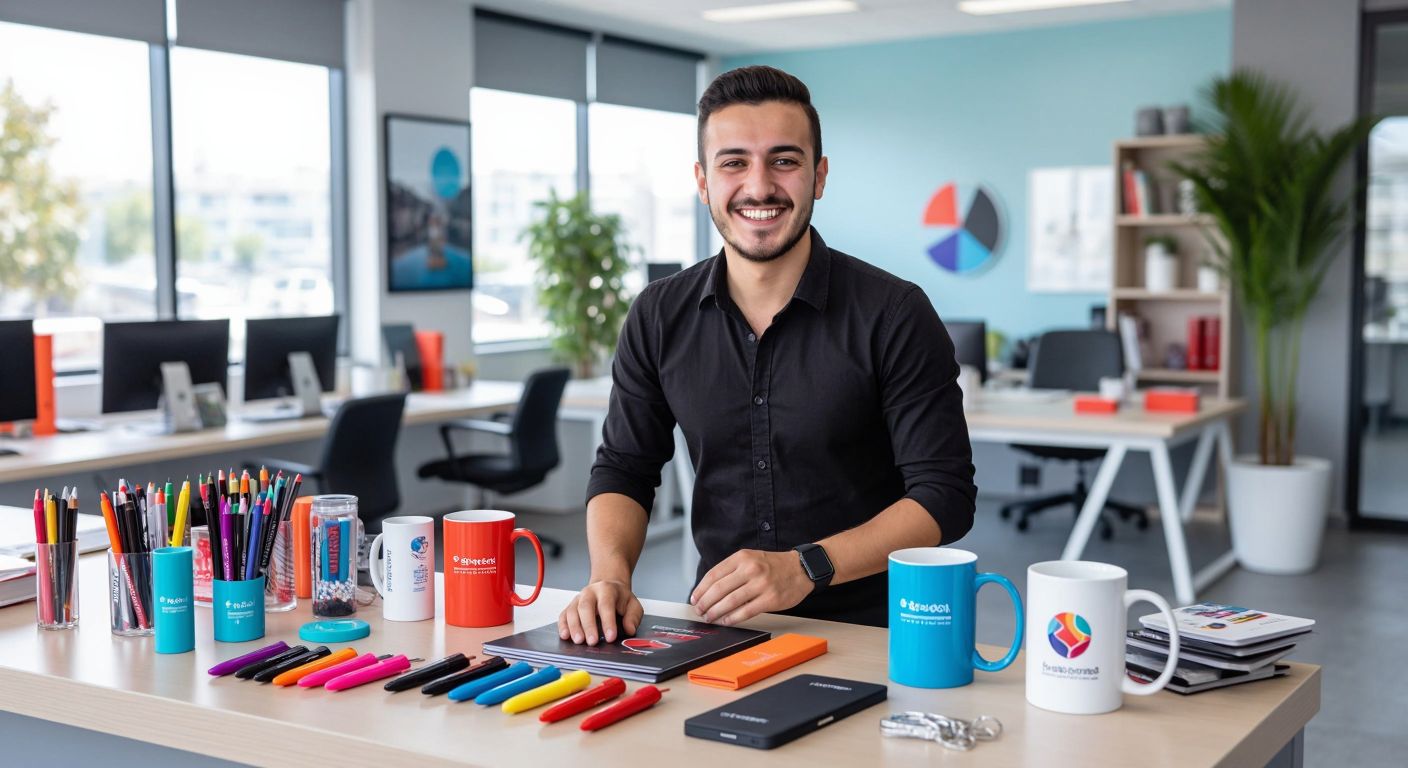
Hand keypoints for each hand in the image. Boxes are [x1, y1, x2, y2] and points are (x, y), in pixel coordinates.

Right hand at [558, 579, 642, 645]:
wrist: (606, 588)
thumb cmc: (619, 599)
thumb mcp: (632, 604)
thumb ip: (633, 617)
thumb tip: (629, 629)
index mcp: (606, 589)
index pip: (606, 605)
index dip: (608, 621)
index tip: (611, 637)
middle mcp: (589, 592)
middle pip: (586, 607)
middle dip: (589, 625)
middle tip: (592, 642)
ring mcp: (578, 599)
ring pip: (572, 611)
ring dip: (574, 627)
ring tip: (579, 641)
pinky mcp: (570, 607)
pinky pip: (563, 615)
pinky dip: (563, 626)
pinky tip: (565, 636)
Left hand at [690, 549, 812, 625]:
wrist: (801, 568)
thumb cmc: (773, 566)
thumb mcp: (751, 558)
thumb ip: (732, 571)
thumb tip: (709, 590)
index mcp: (742, 557)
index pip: (714, 574)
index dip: (701, 589)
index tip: (695, 598)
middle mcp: (751, 569)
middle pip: (719, 589)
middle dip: (705, 603)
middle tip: (699, 611)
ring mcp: (761, 584)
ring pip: (730, 601)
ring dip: (716, 612)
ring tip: (709, 618)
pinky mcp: (770, 599)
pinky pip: (745, 612)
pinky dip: (732, 618)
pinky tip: (725, 621)